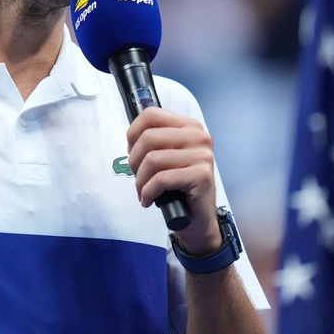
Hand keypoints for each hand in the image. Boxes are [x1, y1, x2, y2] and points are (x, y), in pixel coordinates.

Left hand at [127, 107, 221, 255]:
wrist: (197, 219)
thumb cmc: (177, 187)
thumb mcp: (165, 158)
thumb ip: (153, 141)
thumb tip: (131, 137)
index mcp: (189, 127)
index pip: (151, 114)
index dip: (133, 134)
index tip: (132, 152)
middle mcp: (199, 137)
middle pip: (149, 137)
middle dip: (134, 161)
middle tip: (138, 178)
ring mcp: (203, 155)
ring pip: (152, 160)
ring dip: (140, 180)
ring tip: (143, 191)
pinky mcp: (202, 175)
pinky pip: (161, 179)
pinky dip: (148, 192)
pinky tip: (148, 200)